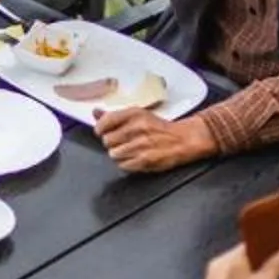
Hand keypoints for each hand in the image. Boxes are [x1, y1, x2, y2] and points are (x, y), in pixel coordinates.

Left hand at [97, 108, 211, 173]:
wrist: (183, 139)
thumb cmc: (159, 128)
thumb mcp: (138, 115)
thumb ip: (114, 115)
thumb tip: (95, 112)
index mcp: (134, 114)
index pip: (105, 122)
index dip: (101, 129)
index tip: (103, 131)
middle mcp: (137, 128)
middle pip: (107, 140)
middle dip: (112, 143)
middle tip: (122, 142)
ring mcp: (141, 145)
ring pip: (113, 154)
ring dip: (119, 154)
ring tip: (130, 150)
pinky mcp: (145, 160)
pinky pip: (123, 165)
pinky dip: (127, 164)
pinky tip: (135, 158)